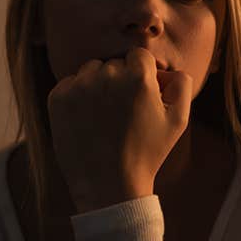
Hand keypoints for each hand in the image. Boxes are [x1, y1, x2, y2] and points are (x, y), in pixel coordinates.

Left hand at [46, 47, 193, 212]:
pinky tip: (88, 119)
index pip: (140, 56)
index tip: (141, 98)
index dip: (143, 76)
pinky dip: (78, 96)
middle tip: (124, 113)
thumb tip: (168, 69)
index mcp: (138, 78)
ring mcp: (79, 87)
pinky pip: (71, 83)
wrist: (108, 184)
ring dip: (98, 85)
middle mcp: (107, 76)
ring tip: (105, 115)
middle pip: (115, 64)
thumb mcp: (179, 121)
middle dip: (121, 81)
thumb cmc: (147, 153)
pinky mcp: (58, 99)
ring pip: (92, 70)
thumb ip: (182, 85)